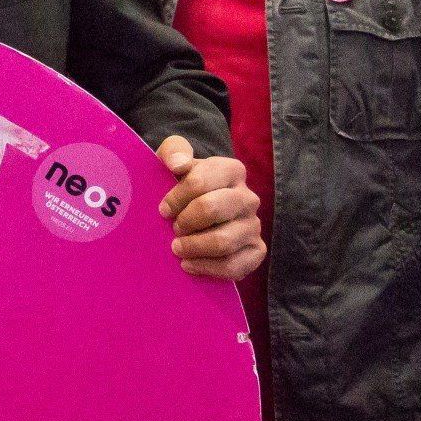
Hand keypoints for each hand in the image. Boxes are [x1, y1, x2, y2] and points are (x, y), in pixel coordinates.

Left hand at [156, 136, 263, 280]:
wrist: (196, 213)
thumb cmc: (182, 186)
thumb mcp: (174, 161)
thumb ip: (174, 151)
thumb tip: (178, 163)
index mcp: (232, 170)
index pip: (200, 182)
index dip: (176, 197)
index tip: (163, 209)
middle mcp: (248, 197)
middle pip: (212, 209)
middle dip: (185, 222)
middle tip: (173, 229)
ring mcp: (254, 225)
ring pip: (223, 241)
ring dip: (194, 247)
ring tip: (177, 248)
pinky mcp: (256, 251)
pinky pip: (234, 266)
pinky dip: (207, 268)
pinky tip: (189, 265)